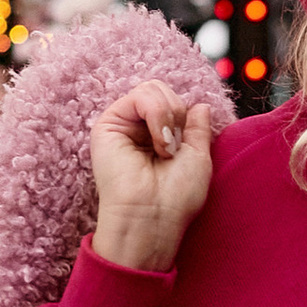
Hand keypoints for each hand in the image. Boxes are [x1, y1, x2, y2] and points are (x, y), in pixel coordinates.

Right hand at [88, 82, 216, 272]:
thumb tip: (199, 104)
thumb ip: (198, 128)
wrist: (153, 218)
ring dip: (168, 118)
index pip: (175, 101)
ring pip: (152, 89)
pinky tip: (158, 145)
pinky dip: (158, 116)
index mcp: (157, 135)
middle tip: (174, 148)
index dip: (186, 116)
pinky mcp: (107, 124)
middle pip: (162, 89)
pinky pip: (141, 96)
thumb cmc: (176, 197)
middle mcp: (138, 128)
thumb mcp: (198, 156)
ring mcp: (122, 125)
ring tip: (165, 150)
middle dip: (177, 115)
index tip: (185, 147)